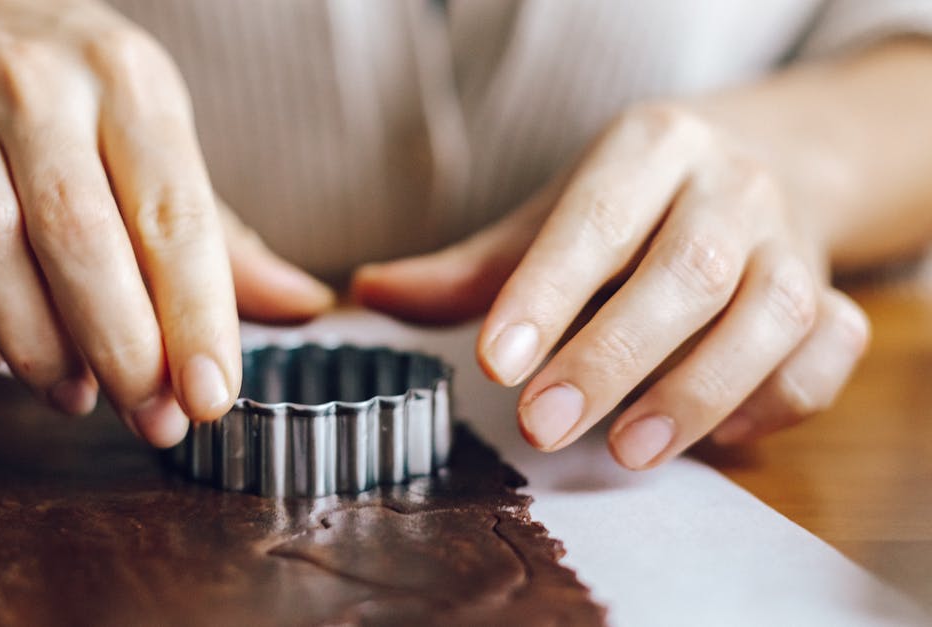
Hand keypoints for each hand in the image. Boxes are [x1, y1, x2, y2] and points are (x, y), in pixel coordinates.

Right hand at [0, 0, 332, 445]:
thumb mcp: (157, 132)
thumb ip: (219, 234)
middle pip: (78, 237)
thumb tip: (305, 306)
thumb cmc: (76, 95)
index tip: (210, 397)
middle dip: (121, 349)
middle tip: (152, 420)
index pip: (172, 211)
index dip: (194, 314)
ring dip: (37, 348)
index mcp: (128, 81)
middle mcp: (36, 88)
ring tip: (76, 396)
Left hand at [352, 103, 869, 468]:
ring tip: (627, 452)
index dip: (547, 291)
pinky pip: (825, 353)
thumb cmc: (632, 204)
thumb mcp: (551, 215)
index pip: (596, 218)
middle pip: (684, 273)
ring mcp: (790, 240)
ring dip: (699, 392)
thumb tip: (368, 293)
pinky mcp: (830, 294)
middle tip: (541, 425)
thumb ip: (474, 267)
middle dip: (612, 357)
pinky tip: (717, 434)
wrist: (762, 162)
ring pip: (770, 317)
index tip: (495, 361)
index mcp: (648, 148)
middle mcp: (729, 185)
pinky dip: (778, 400)